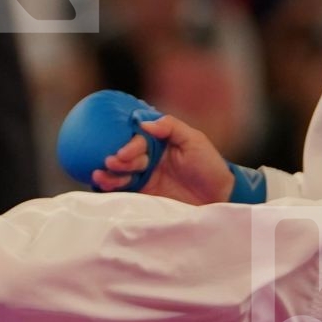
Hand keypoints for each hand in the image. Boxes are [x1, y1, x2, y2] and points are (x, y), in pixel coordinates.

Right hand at [93, 113, 233, 204]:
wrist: (220, 198)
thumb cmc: (209, 166)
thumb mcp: (195, 140)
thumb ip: (171, 127)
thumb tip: (145, 123)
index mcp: (158, 144)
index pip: (137, 140)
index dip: (129, 145)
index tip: (124, 152)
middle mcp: (148, 159)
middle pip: (125, 156)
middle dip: (117, 159)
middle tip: (113, 162)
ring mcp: (145, 178)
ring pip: (120, 173)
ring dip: (108, 173)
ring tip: (100, 174)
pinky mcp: (143, 196)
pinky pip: (123, 191)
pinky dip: (110, 187)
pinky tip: (100, 183)